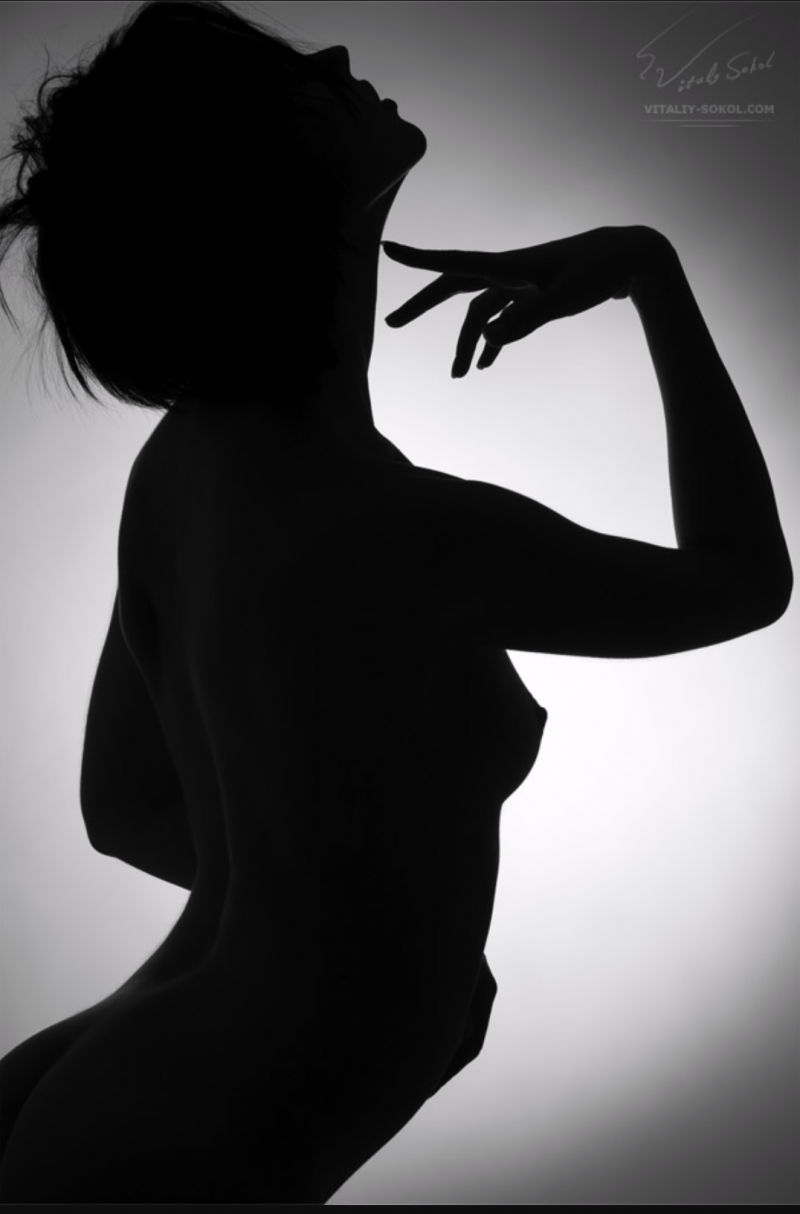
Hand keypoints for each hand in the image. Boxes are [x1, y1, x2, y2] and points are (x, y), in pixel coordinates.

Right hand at [382, 225, 670, 376]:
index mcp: (507, 267)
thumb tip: (485, 339)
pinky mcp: (535, 298)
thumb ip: (525, 320)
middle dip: (423, 306)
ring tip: (457, 377)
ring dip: (465, 343)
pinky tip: (486, 366)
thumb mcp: (563, 300)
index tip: (386, 249)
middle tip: (392, 324)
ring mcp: (520, 286)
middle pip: (453, 288)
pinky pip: (502, 321)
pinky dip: (493, 343)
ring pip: (479, 314)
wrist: (632, 259)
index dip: (417, 259)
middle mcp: (507, 273)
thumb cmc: (599, 271)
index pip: (452, 263)